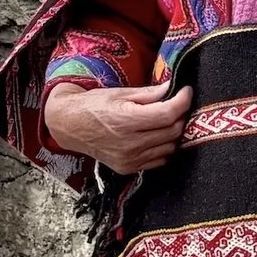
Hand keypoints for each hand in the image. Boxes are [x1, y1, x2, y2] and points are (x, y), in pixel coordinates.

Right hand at [43, 82, 193, 174]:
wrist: (70, 126)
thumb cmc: (94, 105)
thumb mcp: (120, 93)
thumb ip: (148, 93)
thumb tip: (172, 88)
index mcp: (126, 120)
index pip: (168, 114)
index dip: (183, 101)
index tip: (186, 91)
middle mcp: (129, 143)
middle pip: (172, 131)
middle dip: (180, 115)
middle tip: (176, 104)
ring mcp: (129, 159)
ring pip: (169, 147)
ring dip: (173, 133)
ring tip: (165, 120)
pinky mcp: (128, 168)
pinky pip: (158, 160)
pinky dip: (163, 148)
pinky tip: (155, 136)